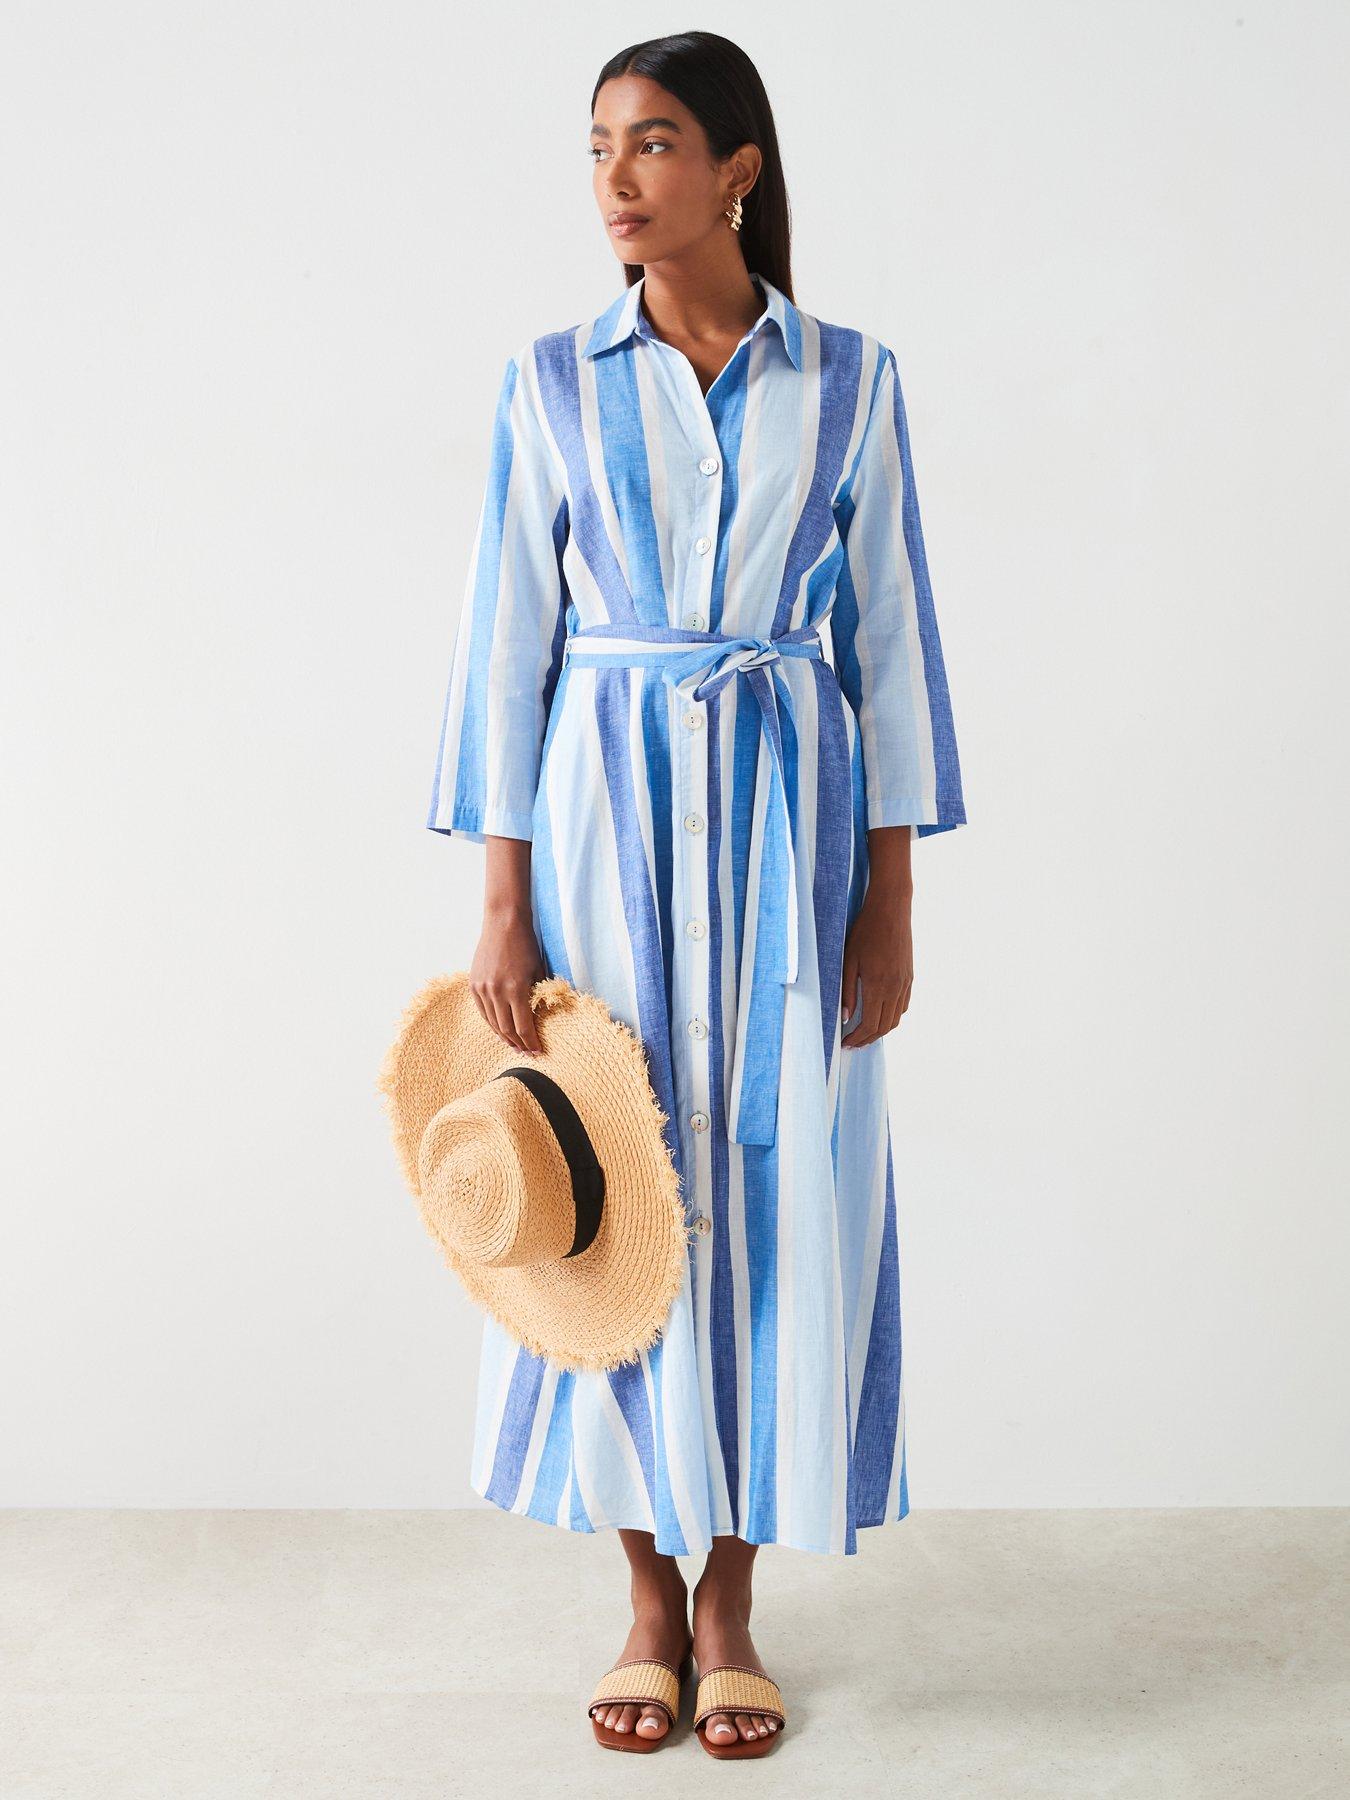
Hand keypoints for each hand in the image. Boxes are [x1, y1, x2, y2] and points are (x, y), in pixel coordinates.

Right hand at [470, 903, 546, 1054]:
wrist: (503, 924)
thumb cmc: (525, 945)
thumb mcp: (538, 971)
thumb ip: (538, 995)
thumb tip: (540, 1018)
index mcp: (516, 990)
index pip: (524, 1027)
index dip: (531, 1042)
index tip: (538, 1051)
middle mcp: (496, 992)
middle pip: (507, 1029)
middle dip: (518, 1044)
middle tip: (527, 1052)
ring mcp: (482, 988)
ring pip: (493, 1022)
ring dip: (504, 1036)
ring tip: (514, 1045)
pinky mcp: (474, 984)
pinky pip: (482, 1011)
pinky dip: (491, 1023)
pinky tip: (499, 1029)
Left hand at [840, 888, 912, 1047]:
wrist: (891, 909)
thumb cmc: (865, 931)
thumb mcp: (848, 960)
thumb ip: (847, 991)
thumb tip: (845, 1017)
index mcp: (878, 985)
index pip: (869, 1024)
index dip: (857, 1038)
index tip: (845, 1043)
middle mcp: (895, 988)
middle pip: (884, 1027)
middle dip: (868, 1039)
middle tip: (853, 1043)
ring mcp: (905, 983)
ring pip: (896, 1018)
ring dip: (880, 1030)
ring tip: (865, 1033)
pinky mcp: (910, 977)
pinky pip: (903, 1005)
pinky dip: (892, 1016)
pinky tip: (880, 1014)